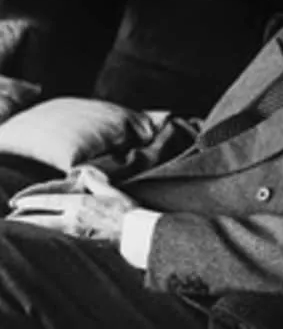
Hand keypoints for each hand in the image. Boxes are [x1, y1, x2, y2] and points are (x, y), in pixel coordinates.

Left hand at [7, 167, 135, 244]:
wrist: (135, 234)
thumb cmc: (126, 211)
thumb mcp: (110, 189)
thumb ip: (94, 181)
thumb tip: (83, 172)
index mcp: (79, 204)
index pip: (48, 201)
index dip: (30, 202)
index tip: (16, 203)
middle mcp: (74, 220)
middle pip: (41, 220)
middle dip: (22, 220)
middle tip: (8, 220)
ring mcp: (76, 234)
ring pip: (46, 232)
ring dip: (31, 230)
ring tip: (18, 230)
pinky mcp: (81, 245)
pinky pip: (57, 240)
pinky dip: (45, 238)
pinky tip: (40, 240)